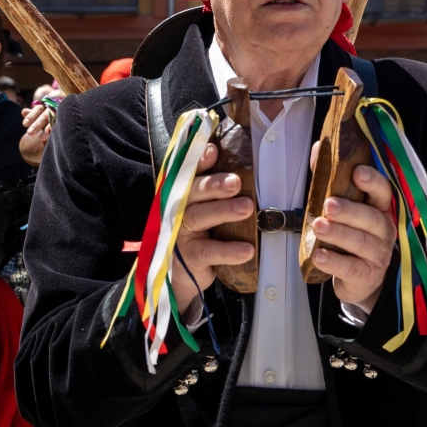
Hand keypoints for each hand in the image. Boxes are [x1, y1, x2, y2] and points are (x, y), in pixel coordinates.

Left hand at [19, 102, 62, 166]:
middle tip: (29, 133)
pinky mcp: (67, 118)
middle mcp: (55, 109)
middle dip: (37, 124)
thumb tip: (23, 111)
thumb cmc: (52, 113)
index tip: (24, 124)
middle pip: (44, 116)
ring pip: (53, 120)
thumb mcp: (42, 113)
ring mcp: (61, 114)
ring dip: (47, 129)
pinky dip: (55, 129)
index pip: (38, 109)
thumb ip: (33, 114)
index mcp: (47, 106)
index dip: (31, 116)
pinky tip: (52, 136)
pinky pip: (61, 123)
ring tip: (41, 138)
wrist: (71, 111)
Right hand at [172, 143, 254, 314]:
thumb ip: (217, 188)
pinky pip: (208, 251)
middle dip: (214, 185)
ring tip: (247, 207)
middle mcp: (178, 208)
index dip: (199, 160)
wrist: (181, 275)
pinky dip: (228, 251)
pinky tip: (247, 250)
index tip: (213, 151)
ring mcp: (181, 232)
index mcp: (185, 192)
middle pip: (193, 191)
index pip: (190, 171)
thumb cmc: (201, 232)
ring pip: (199, 217)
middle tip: (236, 182)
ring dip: (224, 211)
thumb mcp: (206, 208)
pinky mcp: (189, 256)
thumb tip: (238, 164)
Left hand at [309, 142, 395, 312]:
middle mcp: (384, 230)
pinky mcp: (366, 276)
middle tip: (328, 205)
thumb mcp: (343, 205)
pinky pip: (352, 268)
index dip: (373, 182)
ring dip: (338, 233)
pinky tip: (319, 255)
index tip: (357, 172)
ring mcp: (378, 255)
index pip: (383, 192)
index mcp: (380, 209)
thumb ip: (330, 177)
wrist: (360, 278)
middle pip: (371, 219)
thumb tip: (317, 149)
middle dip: (349, 210)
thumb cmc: (351, 233)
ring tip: (318, 226)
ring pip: (361, 242)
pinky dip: (335, 262)